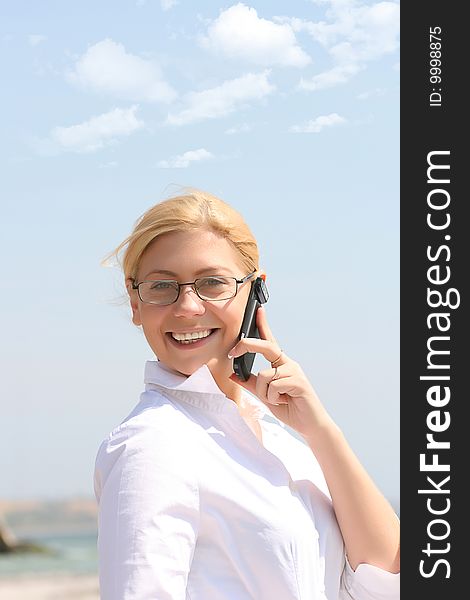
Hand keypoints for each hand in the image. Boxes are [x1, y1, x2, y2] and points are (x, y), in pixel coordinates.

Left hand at [227, 306, 332, 441]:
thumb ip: (251, 384)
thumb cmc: (289, 408)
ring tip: (277, 400)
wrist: (310, 425)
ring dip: (264, 393)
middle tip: (232, 353)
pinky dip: (273, 398)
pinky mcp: (298, 381)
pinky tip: (284, 401)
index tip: (258, 310)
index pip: (270, 341)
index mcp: (281, 365)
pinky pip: (273, 386)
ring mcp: (294, 371)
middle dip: (247, 345)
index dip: (264, 325)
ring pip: (264, 375)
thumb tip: (233, 375)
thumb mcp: (265, 396)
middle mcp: (288, 364)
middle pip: (266, 346)